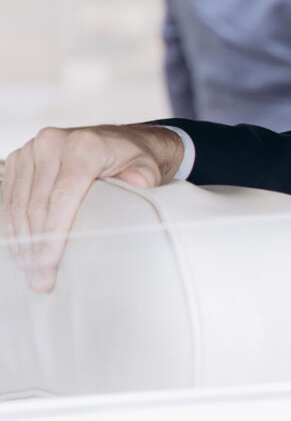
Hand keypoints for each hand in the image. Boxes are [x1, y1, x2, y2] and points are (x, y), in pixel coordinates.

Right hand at [1, 124, 183, 292]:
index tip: (50, 262)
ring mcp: (30, 150)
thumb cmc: (130, 160)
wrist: (114, 140)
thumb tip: (137, 184)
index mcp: (82, 146)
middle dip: (36, 246)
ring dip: (21, 242)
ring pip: (17, 204)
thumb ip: (143, 176)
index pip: (62, 196)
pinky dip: (13, 227)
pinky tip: (20, 251)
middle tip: (40, 280)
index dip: (54, 232)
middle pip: (36, 204)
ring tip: (30, 272)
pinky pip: (8, 199)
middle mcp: (51, 144)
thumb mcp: (146, 166)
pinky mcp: (18, 160)